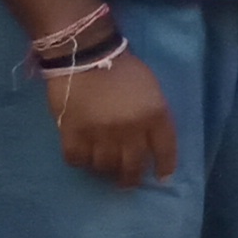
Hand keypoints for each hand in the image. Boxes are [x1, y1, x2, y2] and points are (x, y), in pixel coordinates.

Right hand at [45, 46, 179, 184]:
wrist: (85, 55)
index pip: (165, 149)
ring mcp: (100, 133)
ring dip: (105, 169)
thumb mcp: (151, 89)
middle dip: (131, 178)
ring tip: (104, 165)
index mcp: (154, 114)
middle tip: (128, 181)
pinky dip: (81, 161)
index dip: (165, 166)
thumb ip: (154, 115)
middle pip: (133, 166)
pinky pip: (77, 160)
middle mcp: (129, 129)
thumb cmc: (122, 69)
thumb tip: (151, 142)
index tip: (163, 177)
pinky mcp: (72, 133)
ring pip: (104, 167)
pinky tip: (84, 156)